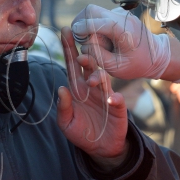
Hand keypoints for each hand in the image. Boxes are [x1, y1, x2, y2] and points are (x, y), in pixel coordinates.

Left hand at [58, 27, 128, 164]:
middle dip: (86, 55)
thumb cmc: (81, 132)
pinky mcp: (118, 108)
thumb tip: (61, 89)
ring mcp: (106, 96)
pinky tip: (111, 99)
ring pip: (103, 80)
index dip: (68, 49)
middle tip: (82, 47)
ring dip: (99, 75)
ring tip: (93, 73)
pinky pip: (118, 101)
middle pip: (89, 67)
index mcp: (77, 88)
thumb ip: (62, 107)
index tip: (64, 31)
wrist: (101, 148)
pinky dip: (115, 99)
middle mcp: (92, 88)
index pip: (72, 65)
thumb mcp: (66, 123)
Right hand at [71, 5, 179, 81]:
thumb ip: (97, 56)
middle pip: (90, 10)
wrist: (156, 55)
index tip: (73, 34)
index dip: (83, 27)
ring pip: (92, 11)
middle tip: (79, 39)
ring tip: (93, 42)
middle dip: (80, 23)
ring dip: (86, 25)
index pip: (98, 22)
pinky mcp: (116, 14)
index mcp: (124, 31)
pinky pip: (98, 16)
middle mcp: (121, 18)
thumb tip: (81, 46)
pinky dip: (93, 26)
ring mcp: (119, 13)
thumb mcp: (115, 67)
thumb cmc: (136, 64)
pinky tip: (102, 39)